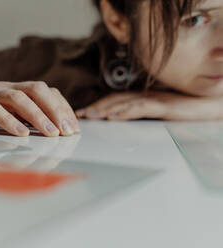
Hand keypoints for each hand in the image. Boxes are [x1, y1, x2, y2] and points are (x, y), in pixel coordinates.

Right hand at [0, 78, 79, 136]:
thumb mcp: (5, 107)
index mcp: (17, 89)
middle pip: (37, 91)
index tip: (75, 127)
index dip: (63, 108)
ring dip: (38, 116)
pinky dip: (9, 121)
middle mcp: (7, 88)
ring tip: (52, 134)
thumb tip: (49, 128)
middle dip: (56, 111)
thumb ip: (23, 113)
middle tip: (68, 132)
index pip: (47, 93)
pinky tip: (21, 134)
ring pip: (19, 99)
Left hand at [75, 91, 222, 120]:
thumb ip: (139, 113)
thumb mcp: (156, 112)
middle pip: (114, 100)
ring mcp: (152, 100)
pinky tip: (113, 116)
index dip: (97, 105)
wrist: (208, 105)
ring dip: (105, 109)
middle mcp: (143, 96)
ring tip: (90, 115)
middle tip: (79, 115)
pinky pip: (141, 108)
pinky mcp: (162, 106)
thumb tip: (120, 119)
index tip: (81, 113)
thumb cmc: (183, 109)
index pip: (113, 100)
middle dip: (95, 107)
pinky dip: (125, 111)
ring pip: (124, 103)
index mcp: (140, 97)